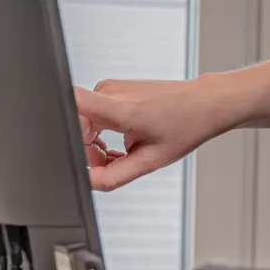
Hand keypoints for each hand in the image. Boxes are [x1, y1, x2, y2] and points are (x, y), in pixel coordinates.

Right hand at [77, 78, 226, 191]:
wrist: (204, 104)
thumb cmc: (186, 126)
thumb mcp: (152, 160)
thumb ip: (116, 176)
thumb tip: (89, 182)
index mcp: (123, 109)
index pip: (73, 101)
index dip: (65, 126)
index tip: (79, 148)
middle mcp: (112, 92)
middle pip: (75, 123)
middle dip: (86, 149)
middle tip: (111, 162)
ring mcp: (111, 87)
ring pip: (82, 120)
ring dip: (94, 142)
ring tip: (122, 153)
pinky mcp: (112, 89)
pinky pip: (92, 114)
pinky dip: (101, 132)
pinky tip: (122, 142)